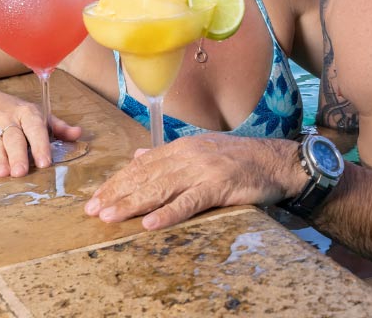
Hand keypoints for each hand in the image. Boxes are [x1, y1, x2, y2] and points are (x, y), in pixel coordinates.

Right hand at [0, 94, 82, 176]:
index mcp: (27, 113)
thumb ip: (58, 127)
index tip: (45, 163)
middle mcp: (8, 119)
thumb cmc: (15, 113)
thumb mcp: (37, 115)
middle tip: (21, 172)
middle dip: (18, 156)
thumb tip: (78, 134)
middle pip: (14, 139)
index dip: (40, 146)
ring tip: (4, 173)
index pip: (35, 129)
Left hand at [85, 134, 296, 229]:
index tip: (97, 197)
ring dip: (133, 204)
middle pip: (145, 177)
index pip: (142, 165)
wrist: (278, 160)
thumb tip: (138, 156)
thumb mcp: (202, 150)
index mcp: (183, 147)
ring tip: (110, 216)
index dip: (117, 182)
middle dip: (116, 194)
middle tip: (93, 210)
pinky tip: (151, 223)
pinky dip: (169, 213)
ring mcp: (204, 170)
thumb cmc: (242, 159)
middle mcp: (189, 155)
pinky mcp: (219, 186)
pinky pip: (189, 202)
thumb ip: (169, 155)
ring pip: (161, 189)